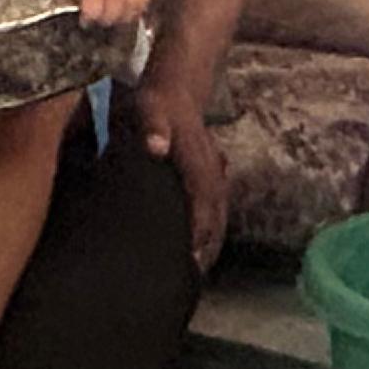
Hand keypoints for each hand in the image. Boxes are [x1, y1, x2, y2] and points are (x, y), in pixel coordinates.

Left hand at [64, 0, 151, 28]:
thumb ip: (67, 3)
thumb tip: (67, 22)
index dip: (91, 13)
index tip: (86, 22)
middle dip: (108, 18)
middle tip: (101, 23)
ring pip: (133, 0)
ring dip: (123, 17)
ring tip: (113, 21)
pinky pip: (143, 0)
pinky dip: (135, 12)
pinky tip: (124, 15)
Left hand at [121, 81, 229, 268]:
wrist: (176, 90)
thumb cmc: (157, 104)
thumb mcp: (149, 109)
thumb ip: (153, 128)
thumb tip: (156, 147)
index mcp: (198, 161)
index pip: (203, 199)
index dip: (200, 229)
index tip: (192, 256)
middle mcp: (212, 172)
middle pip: (216, 215)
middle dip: (209, 246)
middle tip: (195, 278)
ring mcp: (215, 176)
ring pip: (219, 215)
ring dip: (212, 243)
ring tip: (199, 273)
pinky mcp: (210, 179)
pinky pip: (215, 210)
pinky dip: (211, 232)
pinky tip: (199, 250)